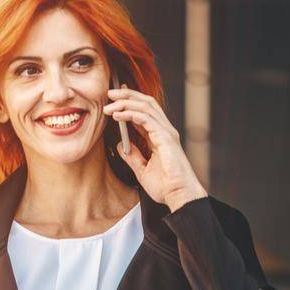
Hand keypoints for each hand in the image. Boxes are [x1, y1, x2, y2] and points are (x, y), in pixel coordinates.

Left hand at [103, 87, 207, 210]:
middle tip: (110, 93)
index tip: (113, 100)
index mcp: (160, 136)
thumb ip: (132, 157)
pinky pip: (145, 119)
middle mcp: (164, 130)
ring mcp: (166, 132)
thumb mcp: (142, 171)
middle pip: (146, 103)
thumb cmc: (166, 187)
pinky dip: (130, 114)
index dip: (130, 103)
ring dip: (126, 102)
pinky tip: (117, 115)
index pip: (145, 112)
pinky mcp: (165, 138)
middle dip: (127, 96)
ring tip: (110, 104)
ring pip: (145, 107)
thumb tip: (120, 146)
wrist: (180, 196)